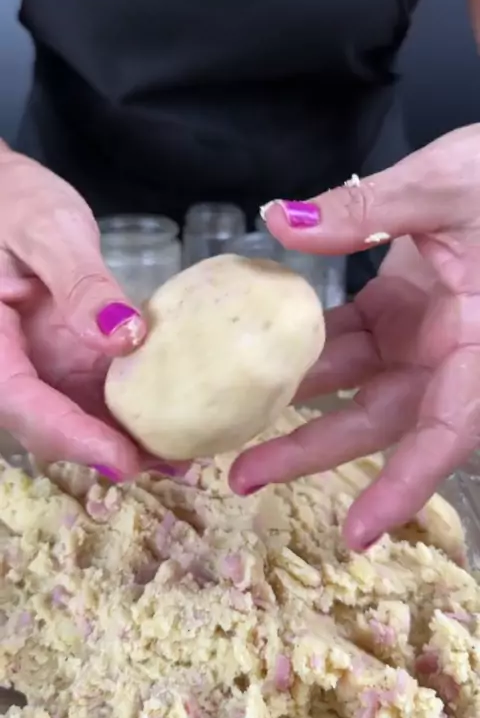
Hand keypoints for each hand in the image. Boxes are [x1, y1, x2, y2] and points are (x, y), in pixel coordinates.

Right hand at [0, 141, 154, 478]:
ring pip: (72, 414)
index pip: (21, 400)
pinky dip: (127, 407)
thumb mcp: (47, 230)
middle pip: (48, 422)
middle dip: (105, 450)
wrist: (6, 191)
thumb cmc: (14, 200)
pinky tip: (170, 415)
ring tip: (183, 452)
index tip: (124, 459)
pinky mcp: (63, 353)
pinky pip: (91, 389)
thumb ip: (81, 283)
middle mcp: (10, 360)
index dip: (71, 437)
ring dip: (122, 438)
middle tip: (173, 464)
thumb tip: (123, 338)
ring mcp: (37, 359)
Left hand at [229, 124, 479, 550]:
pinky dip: (307, 350)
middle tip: (242, 475)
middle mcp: (450, 353)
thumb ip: (366, 210)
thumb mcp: (445, 185)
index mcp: (479, 343)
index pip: (446, 429)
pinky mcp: (397, 310)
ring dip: (297, 403)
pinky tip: (259, 356)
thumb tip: (282, 220)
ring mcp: (421, 334)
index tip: (358, 532)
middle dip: (312, 450)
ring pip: (355, 385)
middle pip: (380, 419)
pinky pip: (346, 340)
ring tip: (232, 428)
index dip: (405, 484)